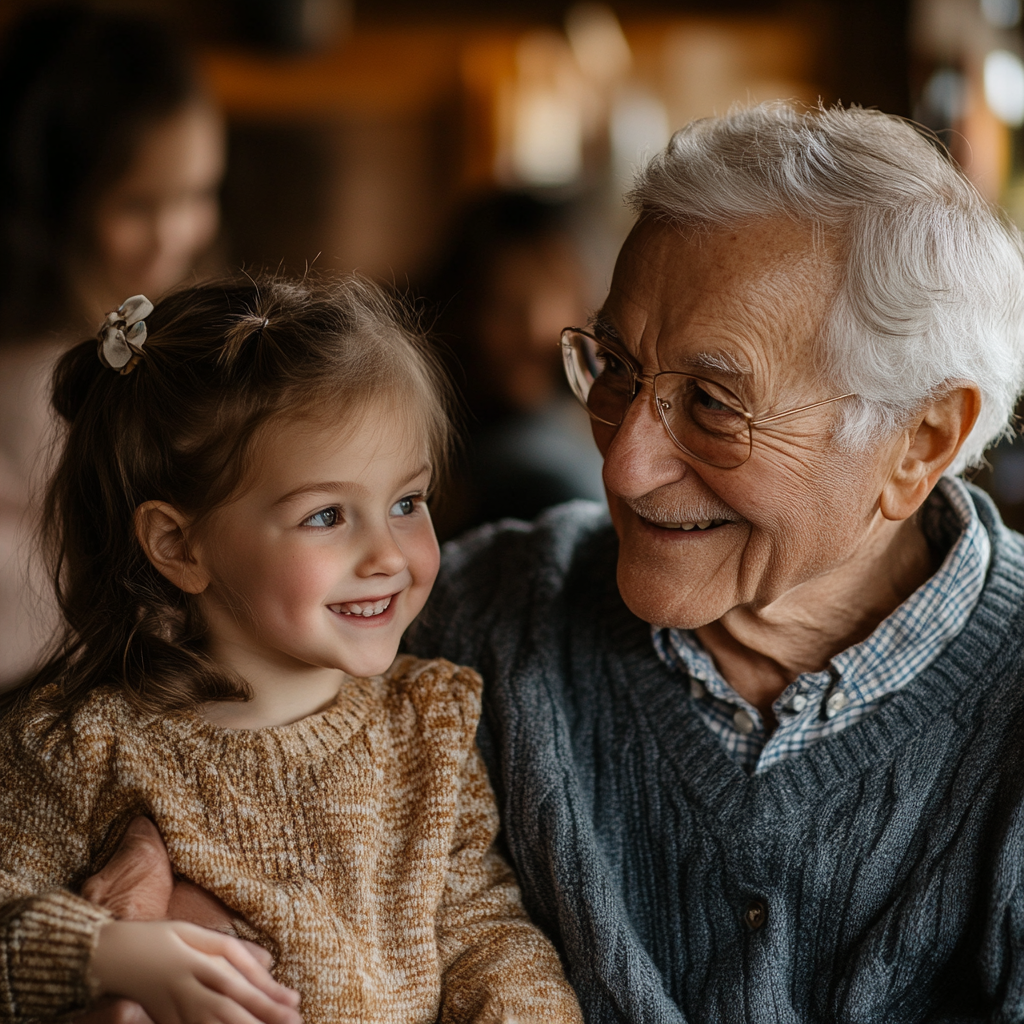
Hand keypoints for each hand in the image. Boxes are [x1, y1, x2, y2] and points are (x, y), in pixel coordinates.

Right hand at [89, 919, 301, 1023]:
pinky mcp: (163, 1021)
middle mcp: (184, 989)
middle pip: (227, 1012)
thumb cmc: (158, 939)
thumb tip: (270, 961)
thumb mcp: (195, 934)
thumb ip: (232, 951)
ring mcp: (170, 1010)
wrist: (108, 956)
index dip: (267, 997)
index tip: (295, 1004)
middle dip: (262, 1021)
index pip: (237, 984)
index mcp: (195, 963)